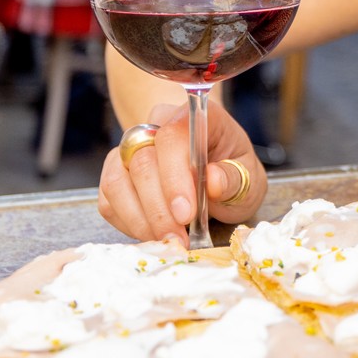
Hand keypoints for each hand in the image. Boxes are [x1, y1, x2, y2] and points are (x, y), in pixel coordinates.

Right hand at [97, 88, 268, 247]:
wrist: (216, 176)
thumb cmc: (234, 174)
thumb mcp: (250, 179)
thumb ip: (235, 178)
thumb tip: (213, 181)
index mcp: (195, 117)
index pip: (172, 137)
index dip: (175, 177)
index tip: (186, 213)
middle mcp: (156, 126)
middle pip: (141, 161)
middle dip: (158, 208)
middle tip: (178, 237)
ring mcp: (131, 149)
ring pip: (116, 181)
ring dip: (141, 219)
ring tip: (168, 240)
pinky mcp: (115, 174)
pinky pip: (108, 199)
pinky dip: (128, 223)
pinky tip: (153, 234)